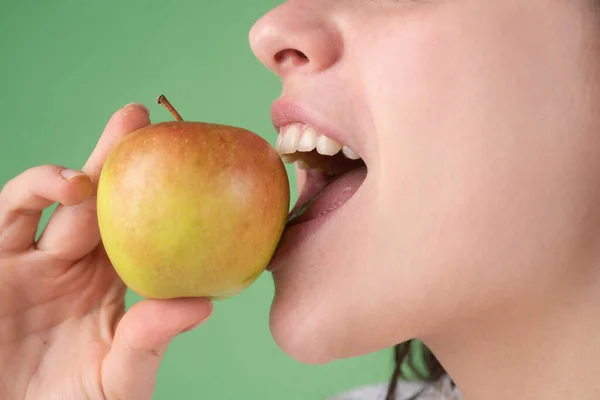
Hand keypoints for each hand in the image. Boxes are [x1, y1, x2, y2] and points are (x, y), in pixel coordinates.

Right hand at [0, 104, 212, 399]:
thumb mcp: (119, 378)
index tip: (191, 164)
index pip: (142, 230)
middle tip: (146, 116)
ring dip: (78, 170)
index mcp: (113, 284)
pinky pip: (11, 215)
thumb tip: (204, 303)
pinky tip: (65, 184)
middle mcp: (75, 265)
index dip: (162, 197)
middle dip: (119, 157)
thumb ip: (151, 339)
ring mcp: (32, 261)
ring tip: (115, 144)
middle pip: (103, 200)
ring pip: (57, 199)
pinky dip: (33, 191)